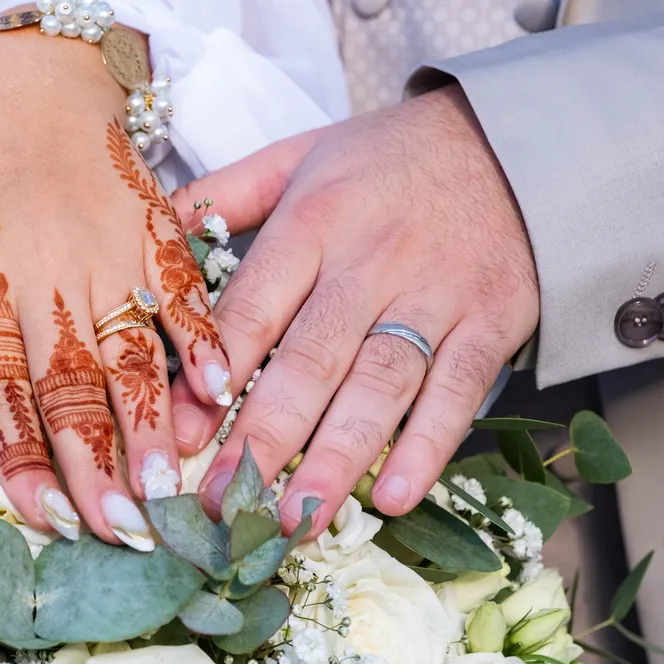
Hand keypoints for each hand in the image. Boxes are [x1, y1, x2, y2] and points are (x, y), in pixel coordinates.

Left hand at [0, 26, 231, 546]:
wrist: (26, 66)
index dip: (22, 459)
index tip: (48, 519)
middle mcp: (44, 279)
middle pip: (71, 387)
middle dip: (97, 466)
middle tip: (124, 533)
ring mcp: (105, 253)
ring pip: (132, 353)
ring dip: (152, 426)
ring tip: (172, 490)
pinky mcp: (153, 227)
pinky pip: (183, 292)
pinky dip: (205, 342)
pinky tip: (223, 391)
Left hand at [169, 86, 538, 532]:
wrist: (516, 143)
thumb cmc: (390, 159)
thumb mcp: (300, 156)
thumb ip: (223, 194)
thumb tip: (146, 224)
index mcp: (312, 220)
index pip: (253, 307)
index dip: (213, 375)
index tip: (178, 437)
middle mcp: (371, 260)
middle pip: (309, 359)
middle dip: (261, 439)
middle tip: (221, 505)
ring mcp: (436, 294)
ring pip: (378, 385)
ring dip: (335, 458)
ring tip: (293, 520)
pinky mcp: (494, 321)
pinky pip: (457, 390)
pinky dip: (428, 446)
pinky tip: (395, 497)